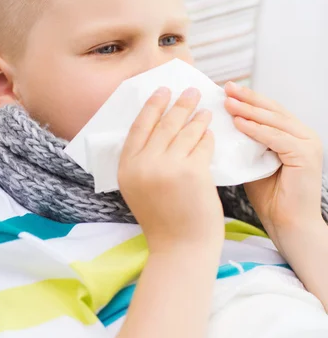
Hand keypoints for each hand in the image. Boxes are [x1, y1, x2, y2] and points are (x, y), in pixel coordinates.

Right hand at [118, 87, 223, 253]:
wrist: (180, 247)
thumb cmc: (163, 219)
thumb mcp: (139, 188)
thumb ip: (143, 161)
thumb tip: (158, 125)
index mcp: (126, 168)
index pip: (139, 126)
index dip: (152, 105)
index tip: (163, 90)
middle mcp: (144, 165)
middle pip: (164, 124)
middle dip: (179, 104)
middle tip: (191, 91)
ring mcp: (168, 167)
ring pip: (186, 131)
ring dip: (197, 117)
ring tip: (205, 110)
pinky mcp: (193, 172)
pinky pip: (202, 145)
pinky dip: (207, 137)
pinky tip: (210, 132)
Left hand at [224, 81, 323, 246]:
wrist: (289, 225)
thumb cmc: (271, 199)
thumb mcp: (254, 164)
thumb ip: (245, 145)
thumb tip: (219, 129)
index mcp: (294, 135)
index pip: (269, 110)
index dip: (249, 99)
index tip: (227, 89)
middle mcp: (304, 135)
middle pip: (272, 110)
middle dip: (247, 98)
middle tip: (226, 87)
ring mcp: (308, 143)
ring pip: (274, 120)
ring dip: (248, 110)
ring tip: (228, 102)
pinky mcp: (305, 154)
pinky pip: (276, 137)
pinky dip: (256, 130)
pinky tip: (238, 123)